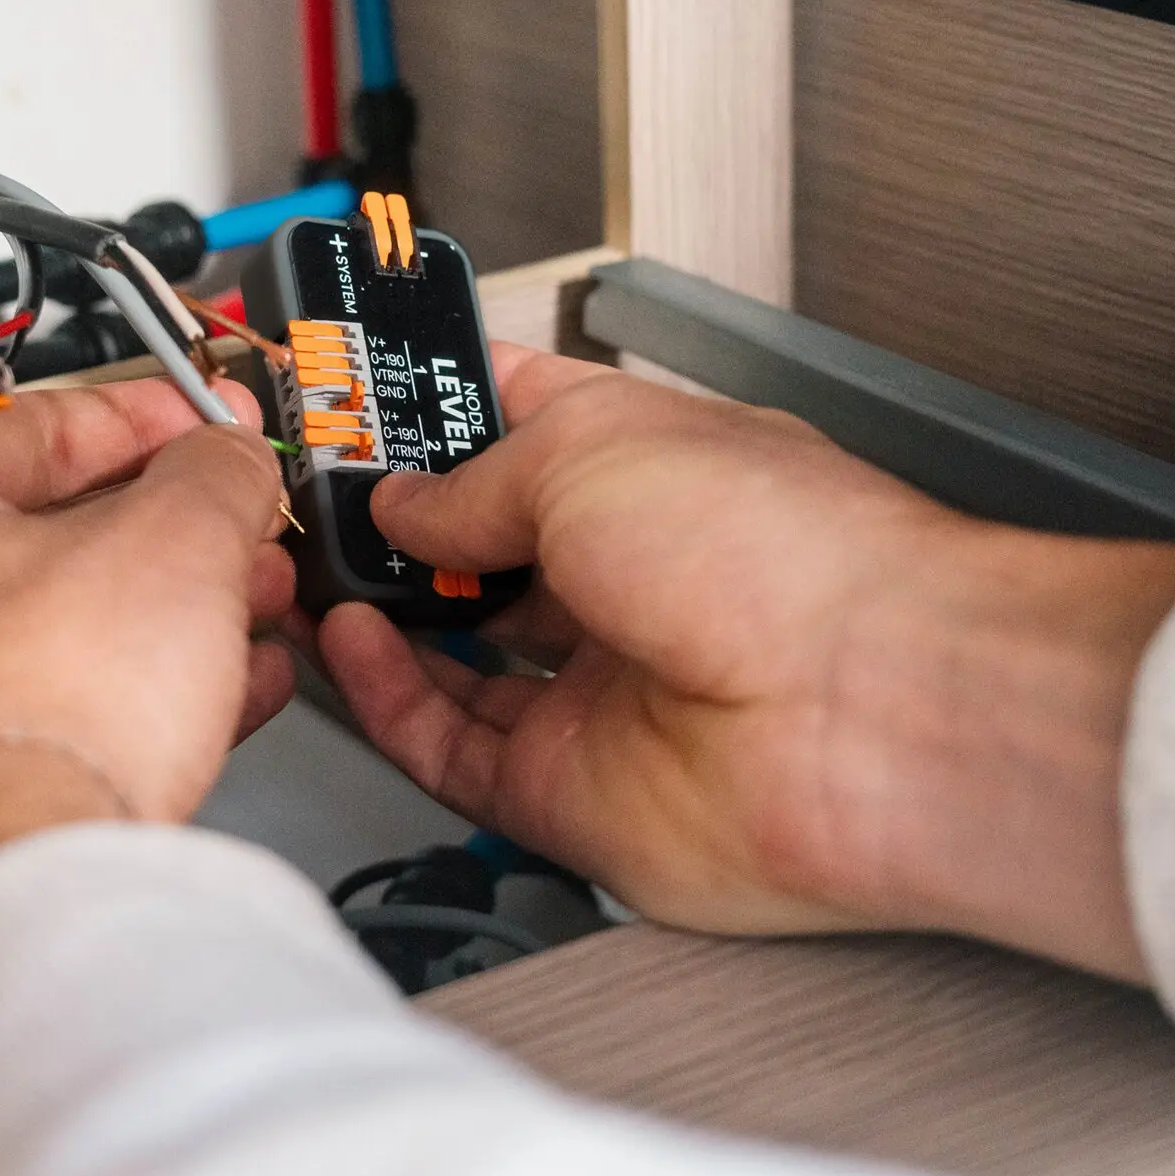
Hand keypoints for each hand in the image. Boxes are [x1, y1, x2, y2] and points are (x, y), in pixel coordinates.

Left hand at [0, 378, 292, 1042]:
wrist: (15, 887)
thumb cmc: (34, 708)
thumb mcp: (170, 537)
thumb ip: (212, 471)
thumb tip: (227, 454)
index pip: (37, 422)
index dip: (151, 415)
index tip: (209, 422)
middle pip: (57, 530)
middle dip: (178, 526)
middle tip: (244, 518)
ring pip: (74, 625)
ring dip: (183, 609)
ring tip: (259, 600)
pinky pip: (77, 709)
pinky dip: (157, 690)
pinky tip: (238, 687)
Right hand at [320, 345, 1174, 979]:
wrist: (870, 716)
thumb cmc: (789, 556)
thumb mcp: (588, 453)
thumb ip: (473, 481)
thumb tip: (405, 498)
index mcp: (640, 465)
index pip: (516, 418)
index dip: (433, 402)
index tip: (351, 391)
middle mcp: (620, 571)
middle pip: (477, 540)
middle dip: (390, 514)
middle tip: (306, 490)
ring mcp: (595, 681)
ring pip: (451, 648)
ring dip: (375, 607)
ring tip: (304, 563)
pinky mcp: (568, 784)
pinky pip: (446, 740)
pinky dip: (385, 693)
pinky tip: (347, 641)